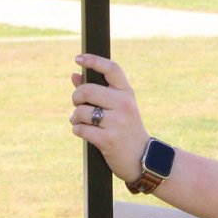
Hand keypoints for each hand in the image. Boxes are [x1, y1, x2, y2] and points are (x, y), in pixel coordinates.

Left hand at [70, 54, 149, 182]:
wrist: (142, 158)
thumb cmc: (126, 130)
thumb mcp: (118, 108)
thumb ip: (98, 91)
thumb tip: (75, 76)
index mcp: (127, 94)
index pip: (112, 69)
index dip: (93, 60)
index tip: (78, 59)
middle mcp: (124, 105)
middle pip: (88, 90)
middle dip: (76, 98)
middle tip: (78, 104)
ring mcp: (117, 122)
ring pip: (81, 111)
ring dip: (75, 118)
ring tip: (81, 122)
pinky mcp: (108, 139)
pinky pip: (81, 129)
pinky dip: (78, 130)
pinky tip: (85, 133)